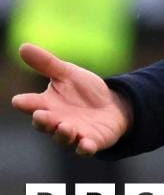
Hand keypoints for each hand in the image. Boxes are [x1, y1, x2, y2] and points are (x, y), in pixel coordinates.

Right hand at [9, 43, 130, 155]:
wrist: (113, 106)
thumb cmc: (84, 91)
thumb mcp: (68, 73)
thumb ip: (46, 64)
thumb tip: (22, 46)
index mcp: (47, 104)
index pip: (32, 104)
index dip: (25, 103)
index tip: (19, 101)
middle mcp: (56, 121)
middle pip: (44, 124)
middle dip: (42, 121)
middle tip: (41, 115)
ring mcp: (73, 133)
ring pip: (63, 137)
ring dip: (62, 133)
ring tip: (65, 126)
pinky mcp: (91, 142)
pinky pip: (85, 148)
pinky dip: (84, 147)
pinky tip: (85, 145)